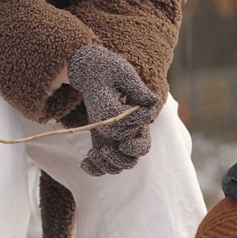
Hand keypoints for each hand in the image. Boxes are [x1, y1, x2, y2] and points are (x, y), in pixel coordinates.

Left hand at [66, 44, 158, 175]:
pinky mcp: (100, 139)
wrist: (92, 69)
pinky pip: (100, 164)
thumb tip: (152, 102)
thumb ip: (136, 89)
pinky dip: (93, 168)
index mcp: (138, 121)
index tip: (123, 140)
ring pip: (117, 165)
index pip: (142, 143)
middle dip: (120, 159)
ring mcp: (113, 137)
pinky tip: (84, 162)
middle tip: (106, 148)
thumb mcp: (122, 74)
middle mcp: (128, 132)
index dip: (135, 145)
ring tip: (94, 153)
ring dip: (106, 165)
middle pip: (131, 160)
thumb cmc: (109, 69)